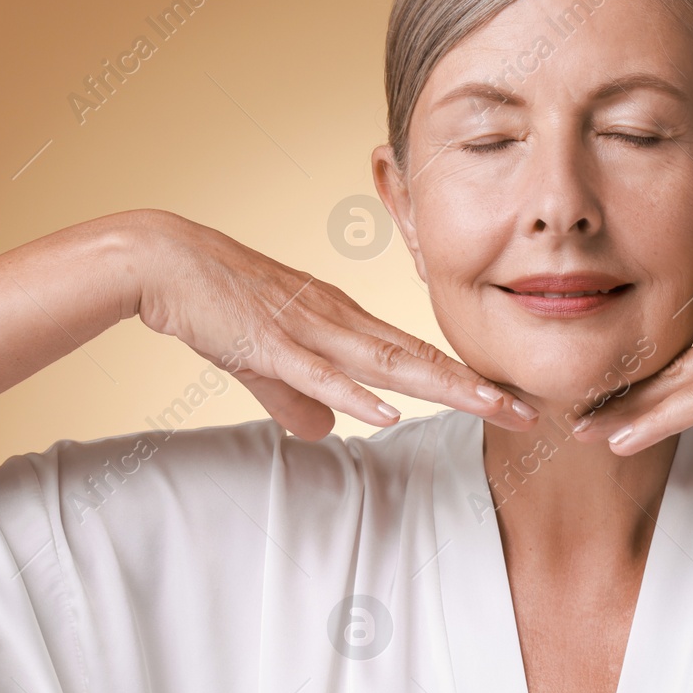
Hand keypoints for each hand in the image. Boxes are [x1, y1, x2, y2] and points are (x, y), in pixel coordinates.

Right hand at [121, 209, 538, 439]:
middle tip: (529, 412)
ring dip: (440, 387)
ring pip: (386, 363)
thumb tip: (325, 434)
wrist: (163, 259)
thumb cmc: (216, 303)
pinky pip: (318, 373)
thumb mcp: (266, 360)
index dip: (466, 381)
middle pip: (420, 359)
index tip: (511, 403)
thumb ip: (297, 400)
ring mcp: (307, 329)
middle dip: (476, 389)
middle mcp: (339, 321)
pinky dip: (354, 393)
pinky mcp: (269, 341)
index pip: (417, 356)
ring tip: (489, 406)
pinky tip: (387, 412)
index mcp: (343, 323)